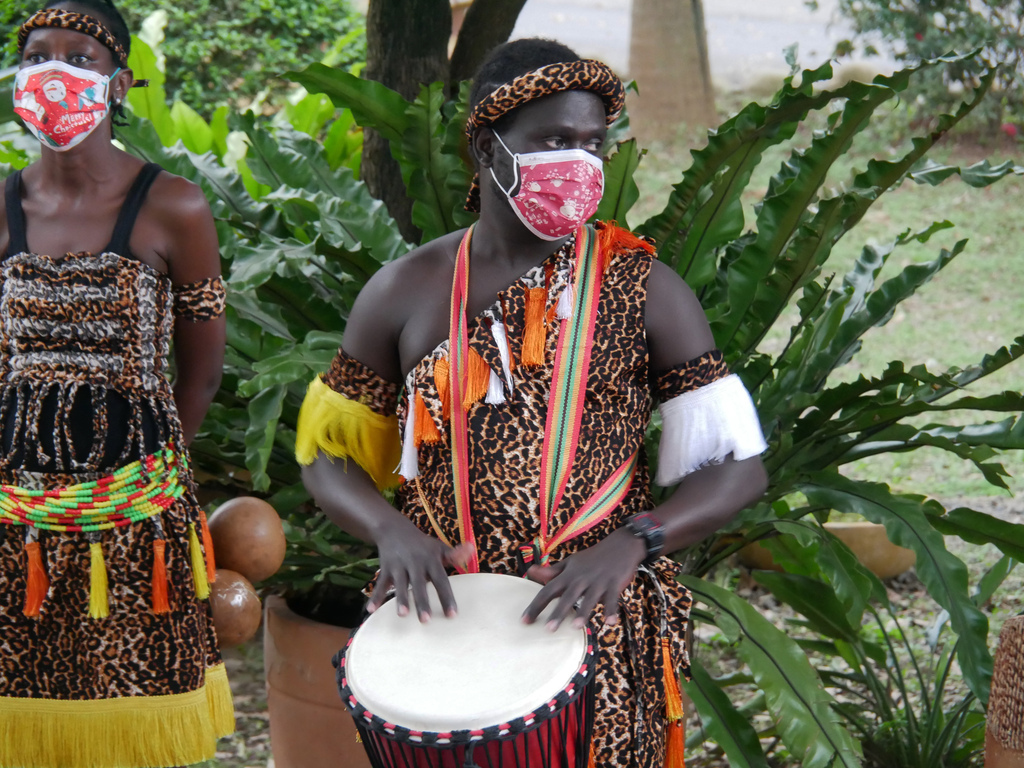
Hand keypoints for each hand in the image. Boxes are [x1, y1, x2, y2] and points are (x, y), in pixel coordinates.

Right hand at [366, 516, 473, 621]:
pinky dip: (375, 596)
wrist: (394, 529)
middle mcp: (415, 563)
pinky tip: (370, 610)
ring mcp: (399, 566)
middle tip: (426, 620)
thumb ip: (454, 554)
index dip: (446, 597)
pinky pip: (380, 584)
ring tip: (403, 615)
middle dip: (422, 601)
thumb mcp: (439, 547)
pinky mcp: (385, 569)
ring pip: (399, 584)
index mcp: (431, 560)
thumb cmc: (422, 545)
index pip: (441, 580)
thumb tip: (472, 549)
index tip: (452, 615)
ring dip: (400, 599)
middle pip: (419, 584)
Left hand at [521, 528, 645, 630]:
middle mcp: (581, 579)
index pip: (548, 590)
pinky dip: (612, 610)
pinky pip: (613, 599)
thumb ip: (552, 571)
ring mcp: (598, 581)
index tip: (525, 621)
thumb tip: (530, 571)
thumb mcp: (571, 563)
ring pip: (589, 598)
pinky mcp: (614, 584)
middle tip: (548, 629)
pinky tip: (610, 623)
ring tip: (575, 627)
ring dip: (583, 612)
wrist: (620, 545)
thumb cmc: (592, 558)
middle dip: (558, 612)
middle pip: (567, 597)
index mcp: (568, 575)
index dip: (536, 605)